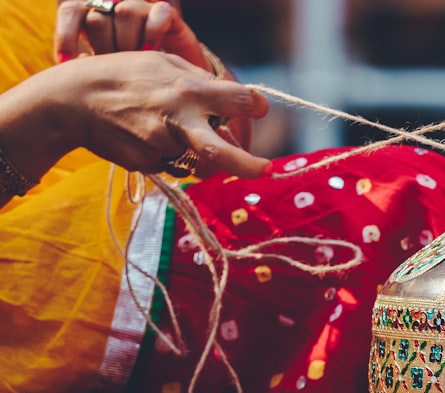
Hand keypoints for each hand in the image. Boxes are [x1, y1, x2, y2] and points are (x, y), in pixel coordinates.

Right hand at [0, 51, 268, 185]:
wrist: (72, 99)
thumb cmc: (124, 76)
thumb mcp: (163, 63)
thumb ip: (200, 81)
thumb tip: (237, 99)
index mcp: (188, 89)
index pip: (237, 100)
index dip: (252, 105)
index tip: (259, 109)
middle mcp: (179, 120)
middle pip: (222, 152)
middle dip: (248, 165)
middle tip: (265, 169)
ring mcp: (163, 146)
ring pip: (199, 159)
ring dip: (196, 150)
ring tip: (165, 126)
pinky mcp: (150, 163)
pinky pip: (174, 163)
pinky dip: (168, 153)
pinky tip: (145, 134)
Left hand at [55, 0, 203, 67]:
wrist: (176, 82)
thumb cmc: (138, 79)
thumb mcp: (110, 73)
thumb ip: (91, 66)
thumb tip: (72, 64)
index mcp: (95, 17)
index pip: (71, 12)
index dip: (65, 34)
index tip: (64, 61)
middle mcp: (116, 8)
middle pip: (98, 17)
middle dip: (103, 47)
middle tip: (114, 71)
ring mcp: (141, 8)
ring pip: (125, 13)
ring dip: (128, 43)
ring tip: (135, 65)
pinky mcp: (167, 14)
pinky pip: (156, 15)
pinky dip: (152, 34)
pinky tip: (152, 53)